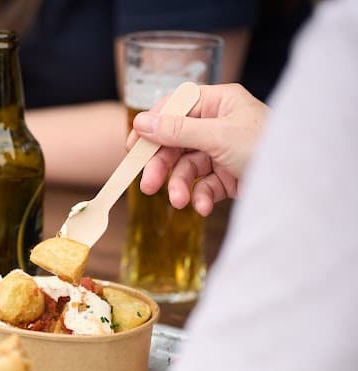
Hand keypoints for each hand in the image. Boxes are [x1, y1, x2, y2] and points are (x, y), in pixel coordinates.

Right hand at [126, 83, 268, 215]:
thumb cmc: (266, 146)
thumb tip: (140, 122)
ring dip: (180, 186)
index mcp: (219, 102)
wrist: (298, 184)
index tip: (133, 146)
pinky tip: (203, 207)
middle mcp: (218, 124)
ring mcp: (221, 151)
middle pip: (176, 142)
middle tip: (148, 185)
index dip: (152, 126)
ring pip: (186, 167)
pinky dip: (200, 197)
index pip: (175, 108)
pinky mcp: (226, 176)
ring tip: (180, 202)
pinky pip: (202, 185)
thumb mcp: (217, 136)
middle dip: (163, 166)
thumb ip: (176, 130)